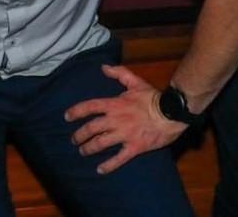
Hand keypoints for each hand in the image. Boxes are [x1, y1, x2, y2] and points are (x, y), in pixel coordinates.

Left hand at [64, 65, 187, 173]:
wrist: (171, 112)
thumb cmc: (153, 97)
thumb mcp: (135, 81)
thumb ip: (119, 73)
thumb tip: (103, 67)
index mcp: (115, 104)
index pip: (90, 107)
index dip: (76, 112)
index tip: (67, 117)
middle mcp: (116, 120)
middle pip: (91, 128)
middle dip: (79, 135)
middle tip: (74, 140)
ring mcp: (124, 135)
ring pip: (101, 143)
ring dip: (89, 148)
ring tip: (83, 152)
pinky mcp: (134, 147)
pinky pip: (118, 159)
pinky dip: (108, 165)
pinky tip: (100, 170)